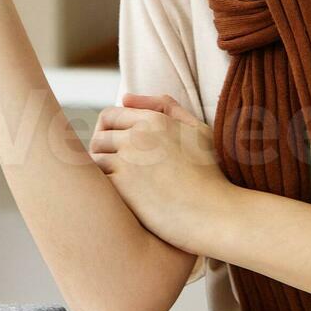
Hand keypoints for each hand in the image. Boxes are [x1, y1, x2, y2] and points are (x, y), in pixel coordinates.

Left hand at [90, 92, 236, 253]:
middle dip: (101, 153)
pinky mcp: (122, 184)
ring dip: (101, 172)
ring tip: (115, 187)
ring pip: (94, 158)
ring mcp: (128, 158)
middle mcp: (138, 134)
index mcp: (154, 118)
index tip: (115, 150)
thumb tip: (126, 97)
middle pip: (98, 137)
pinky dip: (104, 189)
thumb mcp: (197, 131)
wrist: (215, 213)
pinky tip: (118, 200)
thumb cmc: (210, 175)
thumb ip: (166, 108)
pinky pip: (97, 180)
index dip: (108, 133)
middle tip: (112, 172)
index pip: (109, 116)